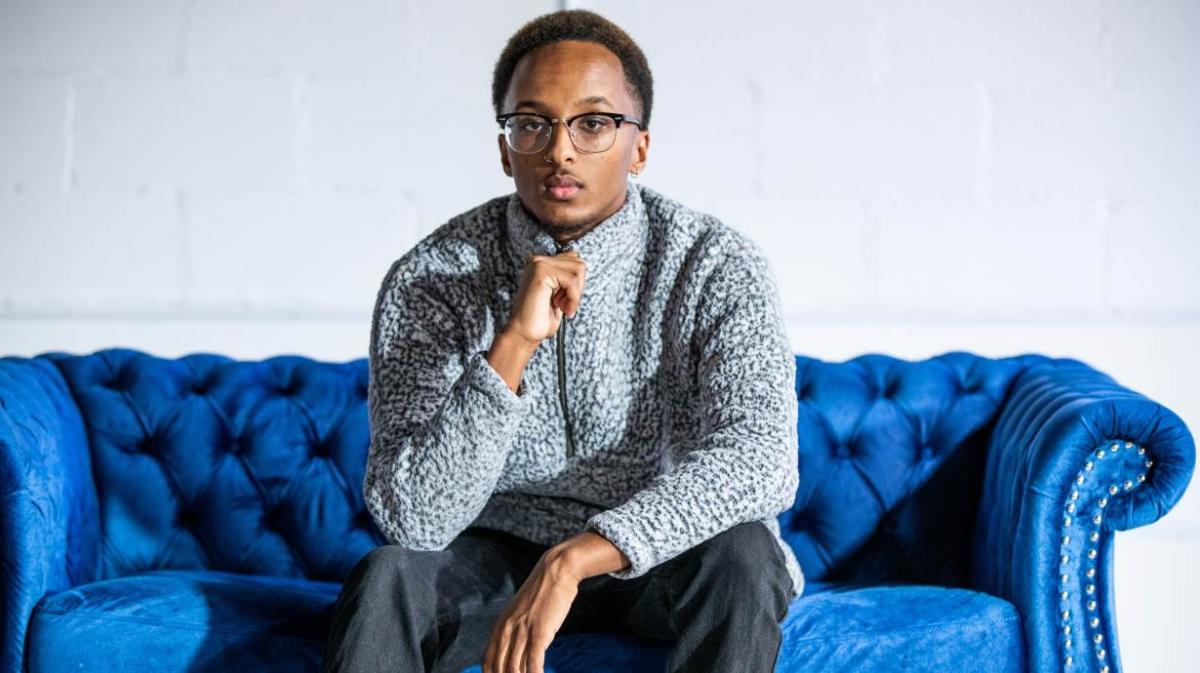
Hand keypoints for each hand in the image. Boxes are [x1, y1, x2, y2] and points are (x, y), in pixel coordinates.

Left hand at [481, 548, 579, 672]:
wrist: (555, 572)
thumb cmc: (541, 593)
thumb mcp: (519, 612)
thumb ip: (513, 631)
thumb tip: (513, 651)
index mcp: (499, 626)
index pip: (488, 661)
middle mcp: (507, 630)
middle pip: (500, 669)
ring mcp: (522, 632)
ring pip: (515, 669)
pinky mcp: (540, 632)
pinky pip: (534, 662)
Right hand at [504, 249, 587, 346]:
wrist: (525, 333)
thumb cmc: (540, 318)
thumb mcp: (559, 294)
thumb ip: (567, 277)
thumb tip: (581, 266)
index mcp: (542, 264)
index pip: (573, 258)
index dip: (577, 281)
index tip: (567, 298)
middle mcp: (539, 261)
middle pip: (578, 262)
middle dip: (579, 286)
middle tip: (566, 304)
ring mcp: (539, 264)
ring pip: (578, 269)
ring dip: (576, 293)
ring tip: (563, 306)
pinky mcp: (541, 272)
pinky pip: (572, 281)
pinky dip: (573, 298)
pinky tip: (564, 309)